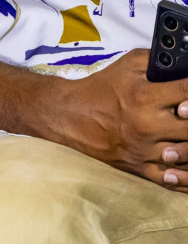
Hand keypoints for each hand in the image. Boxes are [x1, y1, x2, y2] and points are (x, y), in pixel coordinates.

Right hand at [60, 50, 187, 189]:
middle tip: (187, 115)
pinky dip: (184, 179)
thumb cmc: (101, 89)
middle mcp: (146, 126)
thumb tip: (182, 64)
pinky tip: (186, 168)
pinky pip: (170, 181)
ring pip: (185, 156)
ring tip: (185, 137)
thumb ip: (158, 62)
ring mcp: (143, 150)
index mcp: (144, 97)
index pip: (187, 93)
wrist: (68, 114)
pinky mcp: (138, 167)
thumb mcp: (128, 65)